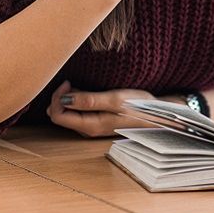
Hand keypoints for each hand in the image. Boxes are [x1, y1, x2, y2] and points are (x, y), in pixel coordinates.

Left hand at [46, 81, 160, 137]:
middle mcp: (88, 129)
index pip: (57, 115)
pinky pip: (78, 112)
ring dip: (70, 98)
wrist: (156, 115)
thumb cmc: (138, 106)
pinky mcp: (96, 122)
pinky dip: (77, 101)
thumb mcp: (114, 99)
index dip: (58, 97)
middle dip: (61, 97)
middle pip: (59, 115)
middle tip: (74, 83)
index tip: (69, 83)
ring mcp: (92, 126)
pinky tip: (89, 93)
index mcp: (90, 126)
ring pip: (68, 113)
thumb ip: (88, 100)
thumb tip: (64, 100)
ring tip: (83, 87)